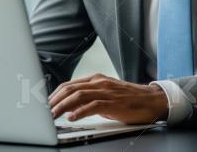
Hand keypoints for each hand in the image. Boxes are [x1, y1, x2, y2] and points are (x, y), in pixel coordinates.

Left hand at [49, 73, 167, 123]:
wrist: (153, 100)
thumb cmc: (130, 99)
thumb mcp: (107, 96)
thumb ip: (89, 99)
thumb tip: (70, 108)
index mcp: (97, 80)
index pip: (69, 85)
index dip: (54, 95)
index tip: (44, 106)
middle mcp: (100, 83)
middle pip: (70, 88)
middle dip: (53, 101)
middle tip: (43, 113)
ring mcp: (107, 92)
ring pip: (78, 96)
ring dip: (62, 106)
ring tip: (52, 116)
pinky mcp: (114, 103)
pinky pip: (93, 106)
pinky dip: (80, 112)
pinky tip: (71, 118)